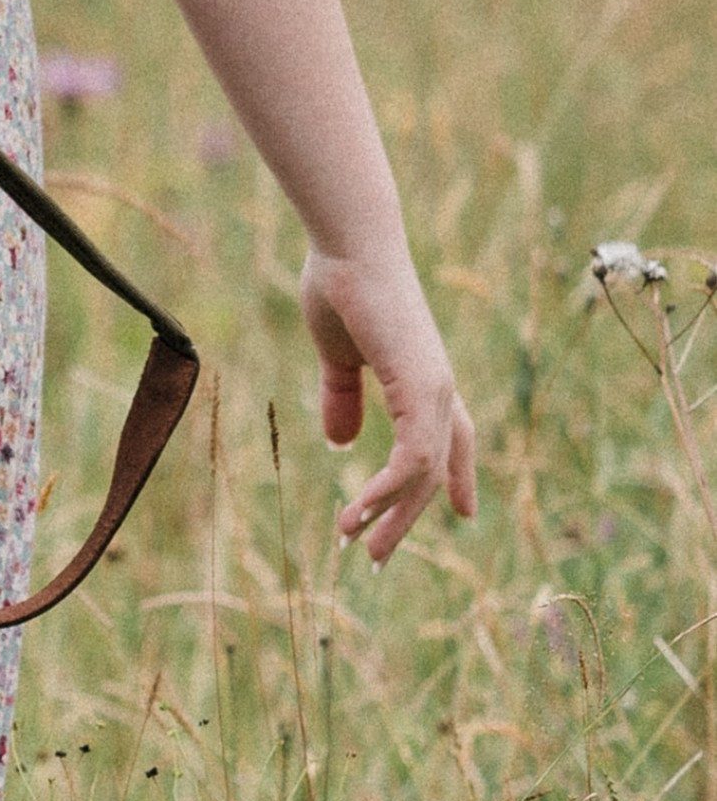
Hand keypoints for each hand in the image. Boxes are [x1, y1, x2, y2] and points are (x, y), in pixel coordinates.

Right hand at [300, 240, 477, 563]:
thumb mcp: (337, 352)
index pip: (454, 437)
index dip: (457, 475)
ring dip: (390, 514)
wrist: (350, 245)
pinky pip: (411, 461)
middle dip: (406, 516)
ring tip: (356, 543)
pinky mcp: (423, 391)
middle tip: (376, 555)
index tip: (463, 513)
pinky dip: (385, 491)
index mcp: (423, 376)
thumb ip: (342, 395)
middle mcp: (440, 390)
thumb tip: (339, 443)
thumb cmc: (341, 283)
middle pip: (436, 469)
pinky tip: (358, 509)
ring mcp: (436, 392)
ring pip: (423, 474)